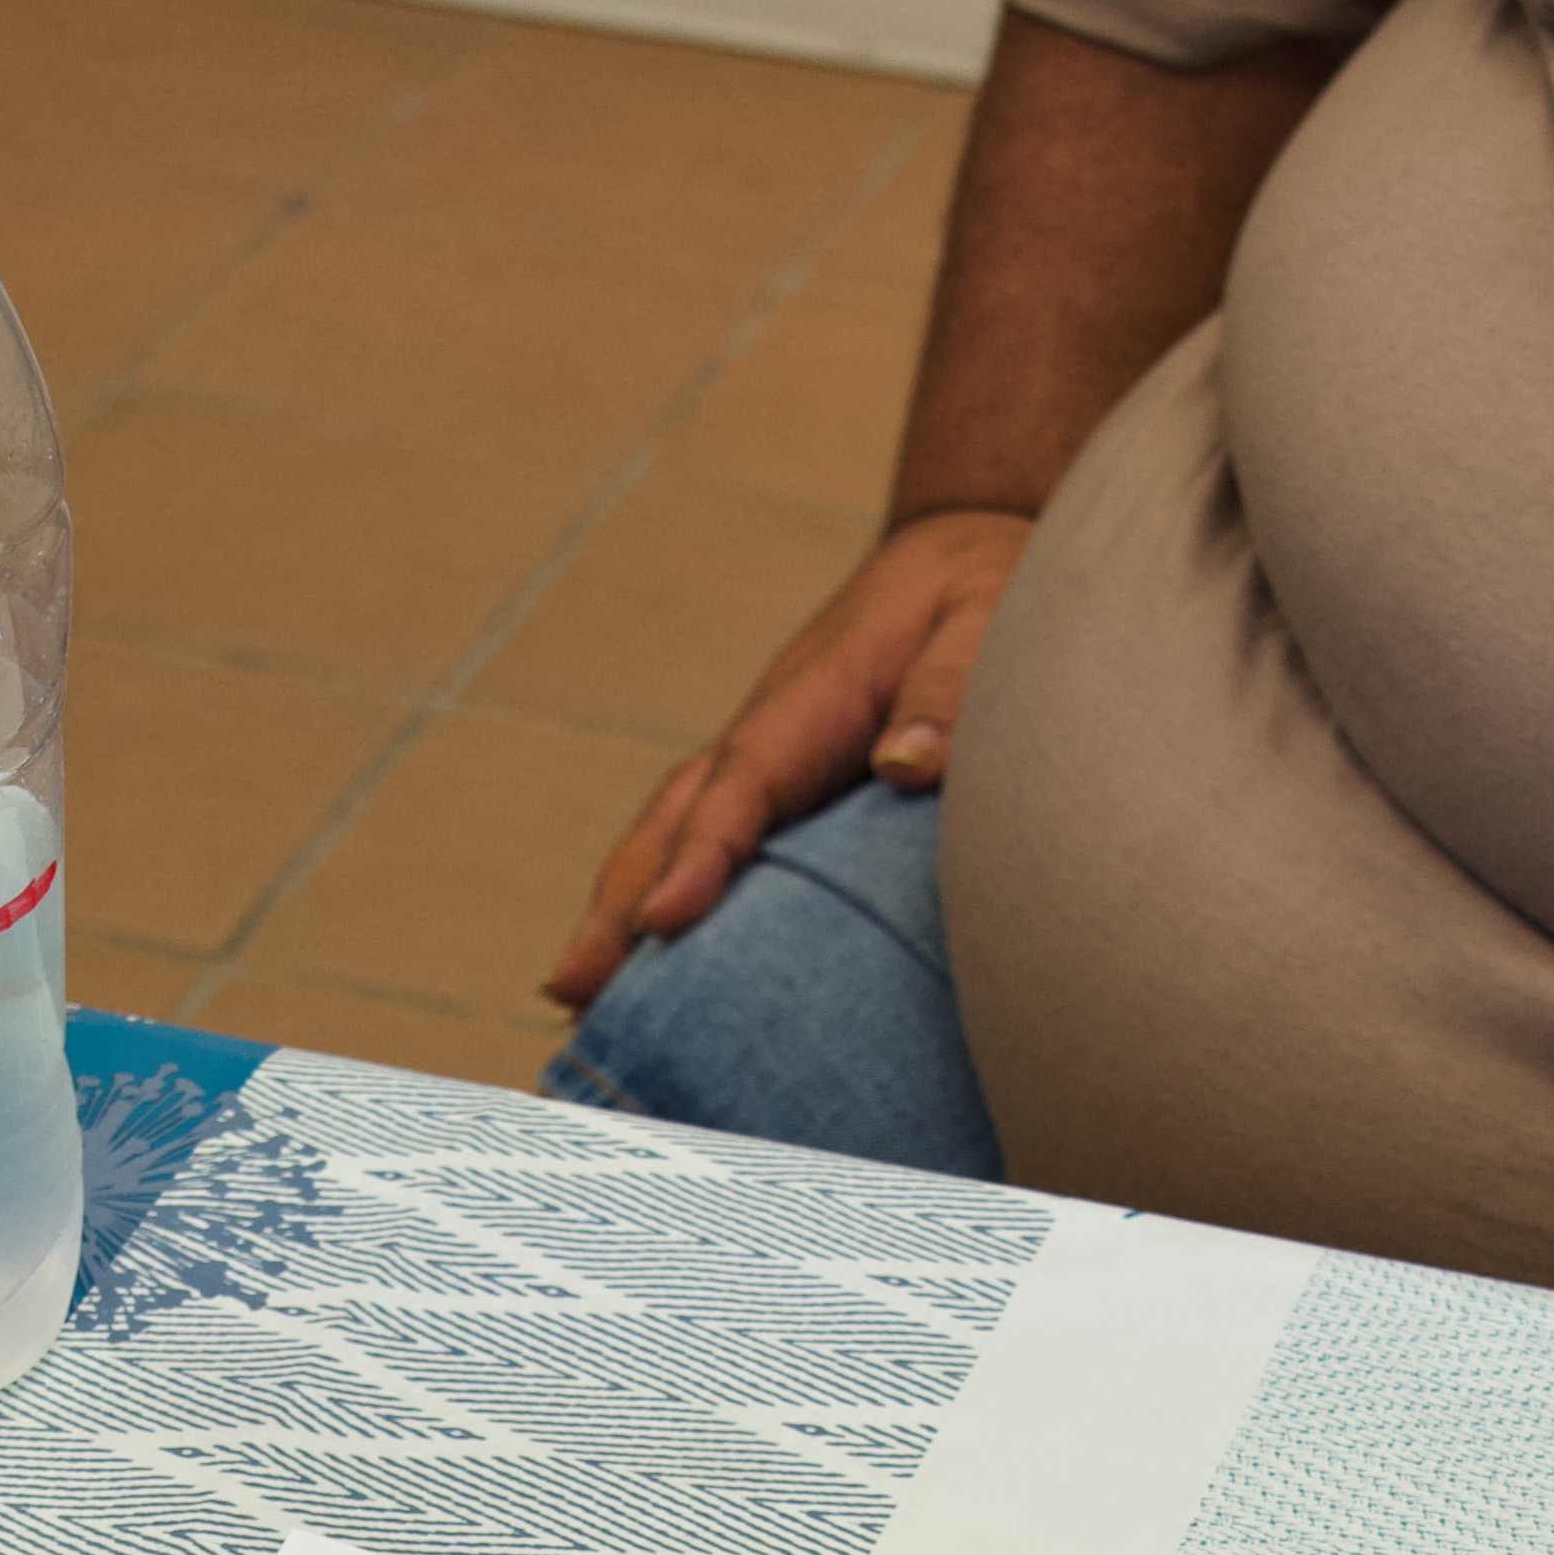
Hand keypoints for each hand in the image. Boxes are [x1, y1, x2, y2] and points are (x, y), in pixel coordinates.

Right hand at [546, 506, 1030, 1012]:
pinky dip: (659, 898)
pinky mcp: (778, 787)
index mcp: (810, 698)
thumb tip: (902, 768)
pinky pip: (704, 844)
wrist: (957, 552)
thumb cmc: (974, 593)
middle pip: (672, 822)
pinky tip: (643, 970)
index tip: (664, 920)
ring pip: (670, 837)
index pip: (744, 783)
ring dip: (619, 914)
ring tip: (577, 1002)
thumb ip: (948, 690)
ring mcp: (762, 762)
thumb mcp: (981, 620)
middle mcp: (765, 734)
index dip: (701, 854)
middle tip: (572, 990)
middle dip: (618, 906)